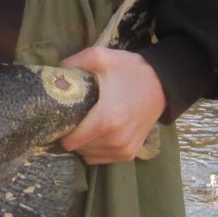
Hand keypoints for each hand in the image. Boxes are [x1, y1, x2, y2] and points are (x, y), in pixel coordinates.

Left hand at [56, 47, 166, 164]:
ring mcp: (124, 149)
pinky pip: (101, 159)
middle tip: (75, 118)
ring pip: (89, 156)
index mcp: (107, 119)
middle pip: (79, 149)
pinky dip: (96, 149)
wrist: (162, 83)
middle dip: (73, 136)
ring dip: (84, 144)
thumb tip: (56, 75)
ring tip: (87, 124)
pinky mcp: (130, 154)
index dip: (61, 131)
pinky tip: (99, 133)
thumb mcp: (101, 57)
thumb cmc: (129, 71)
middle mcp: (116, 139)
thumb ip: (74, 62)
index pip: (71, 141)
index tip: (61, 119)